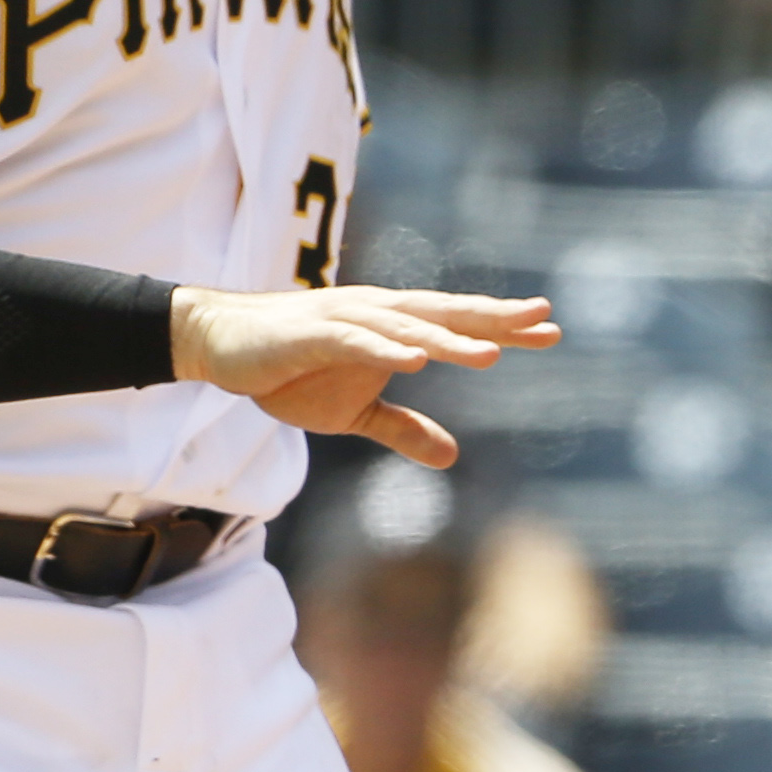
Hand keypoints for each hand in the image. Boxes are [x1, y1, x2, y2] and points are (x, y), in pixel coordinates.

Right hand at [170, 283, 554, 469]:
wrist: (219, 347)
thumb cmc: (290, 371)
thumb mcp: (353, 413)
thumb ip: (402, 429)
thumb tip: (452, 458)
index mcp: (394, 328)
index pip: (458, 325)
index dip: (502, 328)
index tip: (553, 332)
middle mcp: (378, 314)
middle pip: (445, 314)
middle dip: (494, 318)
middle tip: (543, 318)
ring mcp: (346, 319)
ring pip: (406, 327)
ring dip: (448, 339)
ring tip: (491, 354)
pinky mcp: (311, 333)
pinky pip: (355, 340)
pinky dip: (384, 348)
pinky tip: (415, 360)